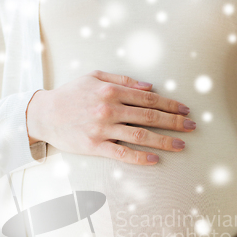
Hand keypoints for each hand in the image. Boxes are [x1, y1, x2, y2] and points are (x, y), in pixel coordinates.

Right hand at [26, 70, 195, 164]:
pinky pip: (122, 153)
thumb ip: (123, 79)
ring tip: (181, 145)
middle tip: (192, 127)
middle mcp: (110, 108)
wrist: (45, 113)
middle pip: (150, 116)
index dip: (171, 104)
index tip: (185, 110)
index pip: (149, 98)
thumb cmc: (70, 94)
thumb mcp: (94, 76)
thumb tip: (149, 86)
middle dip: (175, 122)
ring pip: (140, 135)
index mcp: (112, 90)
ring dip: (164, 141)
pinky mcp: (95, 146)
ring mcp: (103, 128)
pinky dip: (140, 157)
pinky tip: (155, 160)